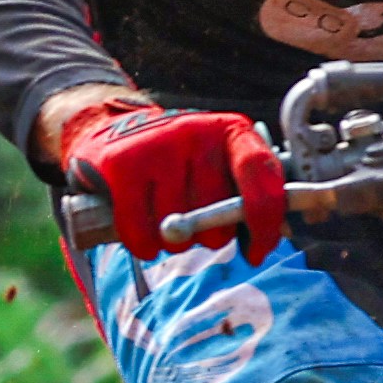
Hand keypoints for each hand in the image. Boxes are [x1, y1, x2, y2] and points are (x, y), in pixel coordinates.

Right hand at [45, 90, 285, 266]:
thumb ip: (249, 194)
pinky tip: (143, 232)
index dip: (266, 221)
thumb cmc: (178, 162)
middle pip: (218, 215)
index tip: (258, 251)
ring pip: (180, 231)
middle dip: (210, 234)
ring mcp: (157, 146)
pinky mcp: (121, 165)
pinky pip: (142, 233)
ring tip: (165, 218)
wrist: (108, 132)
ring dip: (174, 241)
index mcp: (231, 131)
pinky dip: (144, 245)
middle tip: (195, 221)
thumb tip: (273, 235)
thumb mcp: (218, 164)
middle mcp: (197, 132)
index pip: (261, 174)